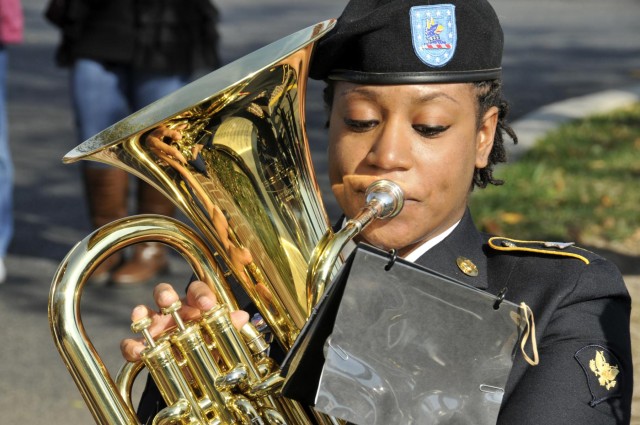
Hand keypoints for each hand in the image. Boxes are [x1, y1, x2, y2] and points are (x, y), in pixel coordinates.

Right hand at [120, 280, 249, 361]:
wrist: (198, 370)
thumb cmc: (211, 344)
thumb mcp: (222, 337)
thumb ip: (230, 326)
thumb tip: (241, 316)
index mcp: (195, 306)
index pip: (197, 291)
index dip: (201, 294)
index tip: (206, 305)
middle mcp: (174, 312)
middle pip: (165, 294)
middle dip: (165, 295)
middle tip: (169, 302)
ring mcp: (156, 327)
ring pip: (144, 312)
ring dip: (141, 312)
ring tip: (141, 317)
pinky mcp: (144, 346)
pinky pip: (130, 343)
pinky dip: (131, 346)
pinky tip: (138, 351)